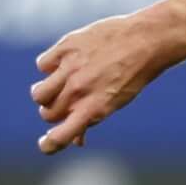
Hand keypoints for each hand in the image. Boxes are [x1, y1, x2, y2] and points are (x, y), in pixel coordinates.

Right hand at [31, 9, 182, 152]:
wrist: (147, 40)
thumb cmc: (135, 74)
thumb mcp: (117, 101)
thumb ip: (93, 119)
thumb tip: (77, 141)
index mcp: (93, 109)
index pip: (60, 136)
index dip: (49, 144)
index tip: (45, 144)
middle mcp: (79, 91)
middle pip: (47, 114)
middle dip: (54, 113)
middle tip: (66, 103)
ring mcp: (70, 68)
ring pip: (38, 94)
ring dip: (45, 94)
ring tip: (58, 85)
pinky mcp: (65, 47)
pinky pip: (42, 64)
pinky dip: (50, 66)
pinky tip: (65, 62)